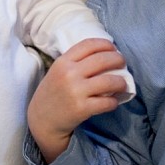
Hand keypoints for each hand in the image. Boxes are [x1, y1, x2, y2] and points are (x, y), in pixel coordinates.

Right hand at [28, 38, 128, 163]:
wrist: (42, 120)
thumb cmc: (53, 93)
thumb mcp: (57, 71)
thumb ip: (75, 62)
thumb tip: (104, 55)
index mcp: (63, 62)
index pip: (89, 45)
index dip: (106, 44)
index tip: (113, 48)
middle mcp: (69, 74)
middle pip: (102, 59)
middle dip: (118, 60)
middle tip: (123, 64)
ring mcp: (76, 91)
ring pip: (109, 81)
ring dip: (121, 82)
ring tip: (123, 84)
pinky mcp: (82, 109)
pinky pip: (107, 102)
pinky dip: (114, 101)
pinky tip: (113, 101)